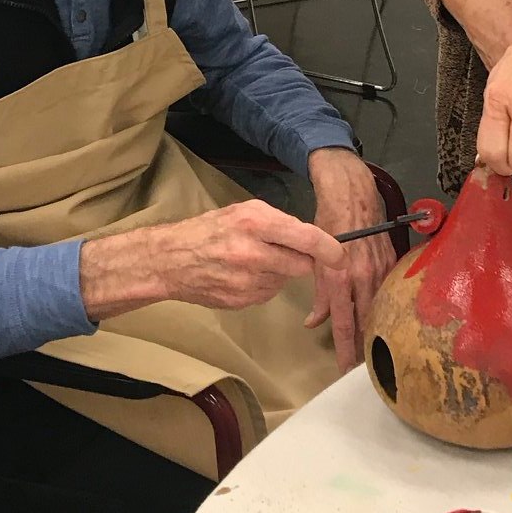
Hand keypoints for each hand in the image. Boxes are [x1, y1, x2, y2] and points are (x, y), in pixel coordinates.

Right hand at [78, 200, 345, 322]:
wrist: (170, 260)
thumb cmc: (209, 229)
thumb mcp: (243, 211)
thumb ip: (278, 223)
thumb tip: (313, 239)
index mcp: (255, 222)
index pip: (308, 239)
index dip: (331, 249)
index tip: (342, 254)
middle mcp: (254, 253)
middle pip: (302, 265)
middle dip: (302, 260)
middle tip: (286, 251)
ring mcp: (248, 282)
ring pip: (285, 280)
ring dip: (278, 272)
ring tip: (251, 260)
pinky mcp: (243, 302)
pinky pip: (268, 293)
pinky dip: (262, 285)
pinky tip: (240, 275)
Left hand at [308, 146, 393, 370]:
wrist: (351, 194)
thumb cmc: (328, 222)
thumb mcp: (313, 258)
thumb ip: (319, 294)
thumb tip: (314, 322)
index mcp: (341, 277)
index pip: (345, 323)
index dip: (345, 349)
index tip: (344, 371)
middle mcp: (364, 276)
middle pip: (367, 322)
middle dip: (365, 348)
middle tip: (362, 370)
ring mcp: (382, 269)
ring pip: (381, 309)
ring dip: (377, 331)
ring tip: (374, 353)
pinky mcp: (394, 262)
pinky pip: (391, 292)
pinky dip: (387, 308)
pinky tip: (387, 321)